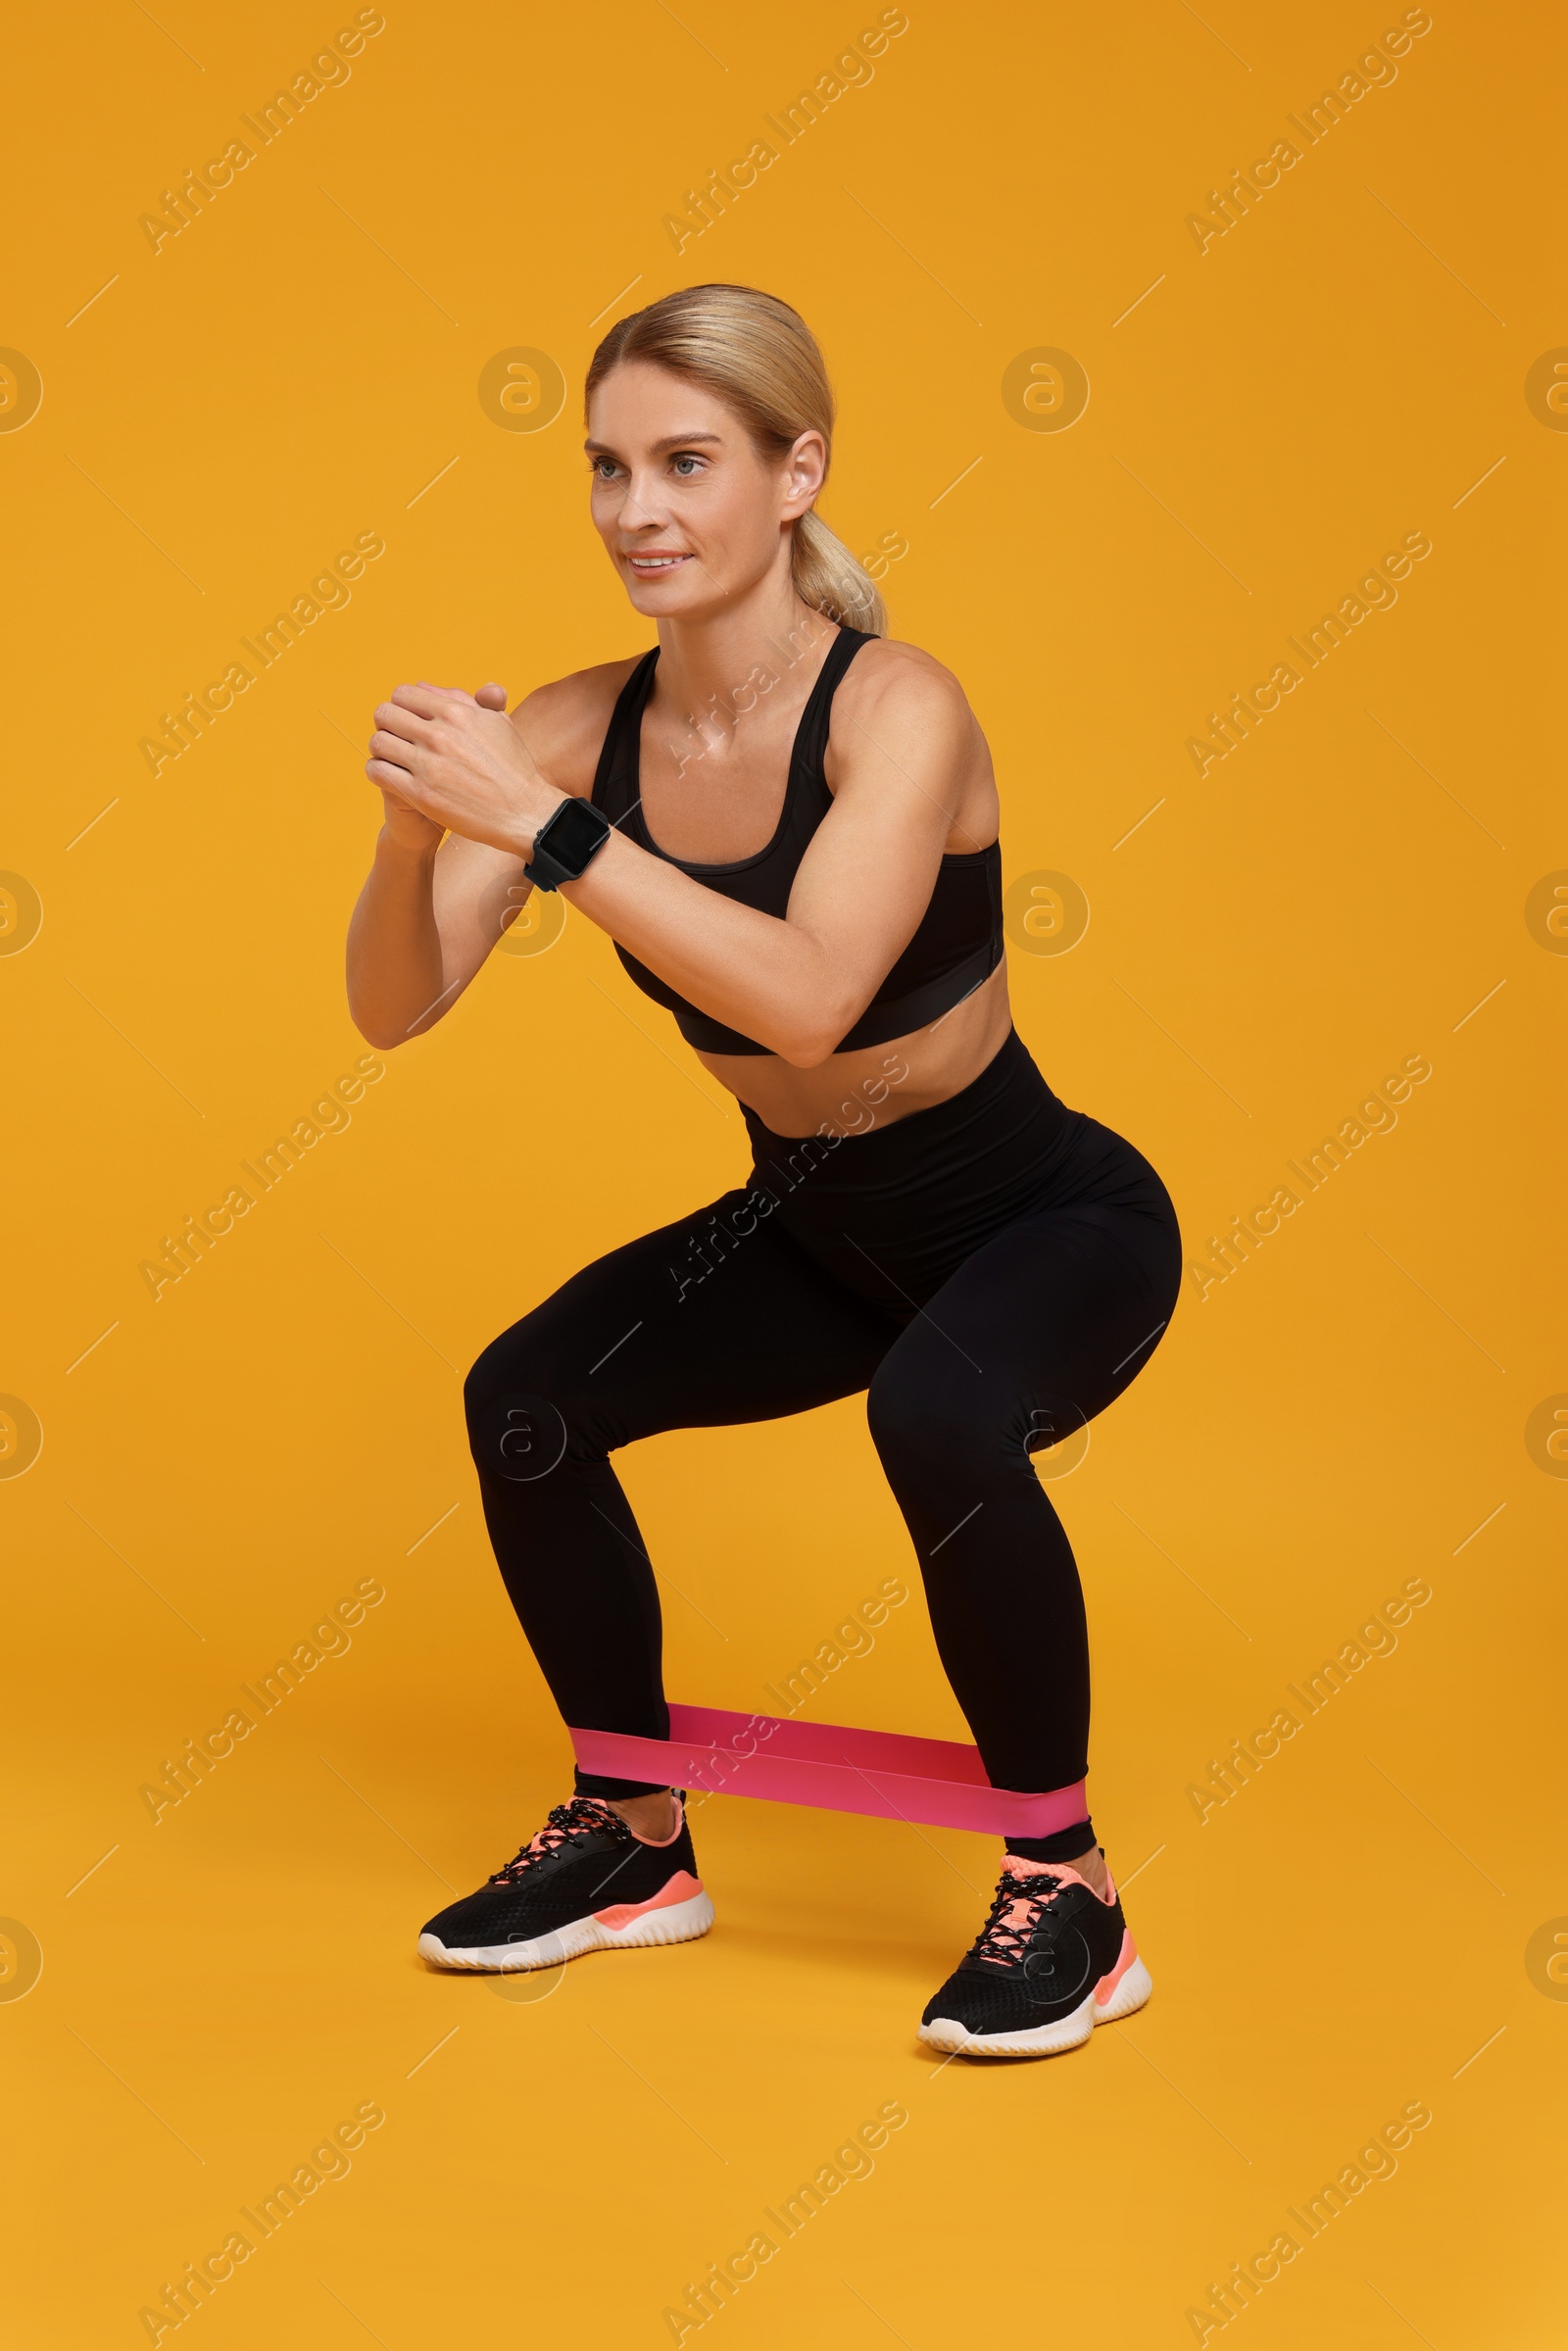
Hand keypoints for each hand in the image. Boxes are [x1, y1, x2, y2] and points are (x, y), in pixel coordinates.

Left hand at [367, 681, 559, 855]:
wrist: (523, 812)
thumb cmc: (513, 766)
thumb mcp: (496, 722)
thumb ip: (461, 699)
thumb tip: (422, 686)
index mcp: (456, 712)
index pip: (402, 694)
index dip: (400, 706)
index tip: (407, 719)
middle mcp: (439, 735)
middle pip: (385, 715)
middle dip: (387, 725)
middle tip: (396, 738)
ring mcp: (428, 765)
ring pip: (378, 743)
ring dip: (382, 749)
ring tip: (393, 758)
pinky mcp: (421, 794)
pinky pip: (378, 772)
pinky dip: (378, 771)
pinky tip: (391, 775)